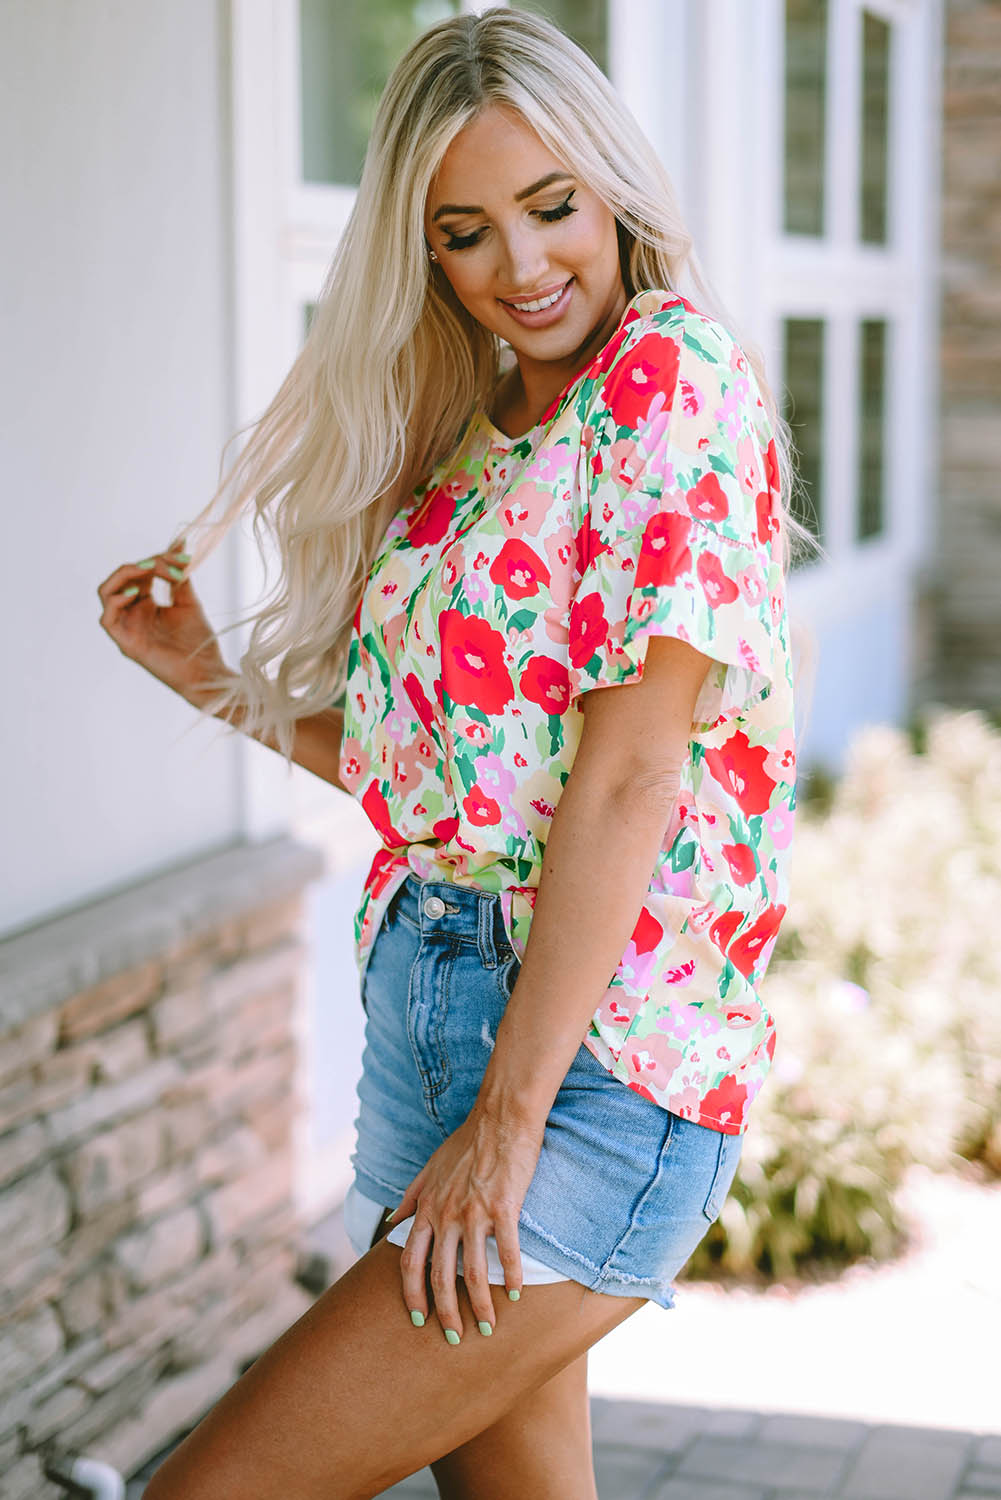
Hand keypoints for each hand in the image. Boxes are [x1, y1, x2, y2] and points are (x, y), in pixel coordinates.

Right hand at [97, 537, 231, 704]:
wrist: (207, 673)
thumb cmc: (198, 642)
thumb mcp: (189, 601)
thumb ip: (179, 575)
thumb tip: (180, 542)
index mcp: (144, 604)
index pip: (138, 572)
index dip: (157, 560)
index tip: (183, 557)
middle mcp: (131, 614)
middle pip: (121, 578)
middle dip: (143, 564)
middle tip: (167, 563)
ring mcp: (126, 629)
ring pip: (106, 592)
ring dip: (125, 575)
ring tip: (150, 570)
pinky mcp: (126, 644)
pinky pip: (107, 619)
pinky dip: (116, 601)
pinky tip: (137, 593)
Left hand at [388, 1106, 544, 1342]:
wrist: (500, 1116)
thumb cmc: (466, 1141)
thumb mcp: (430, 1167)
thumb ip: (411, 1197)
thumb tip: (392, 1222)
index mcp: (427, 1207)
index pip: (410, 1261)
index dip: (411, 1293)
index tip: (418, 1318)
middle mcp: (446, 1214)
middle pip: (440, 1276)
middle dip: (445, 1313)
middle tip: (455, 1338)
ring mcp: (475, 1212)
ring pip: (474, 1272)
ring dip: (481, 1305)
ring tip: (488, 1327)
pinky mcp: (504, 1208)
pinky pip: (507, 1251)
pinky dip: (513, 1276)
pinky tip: (518, 1293)